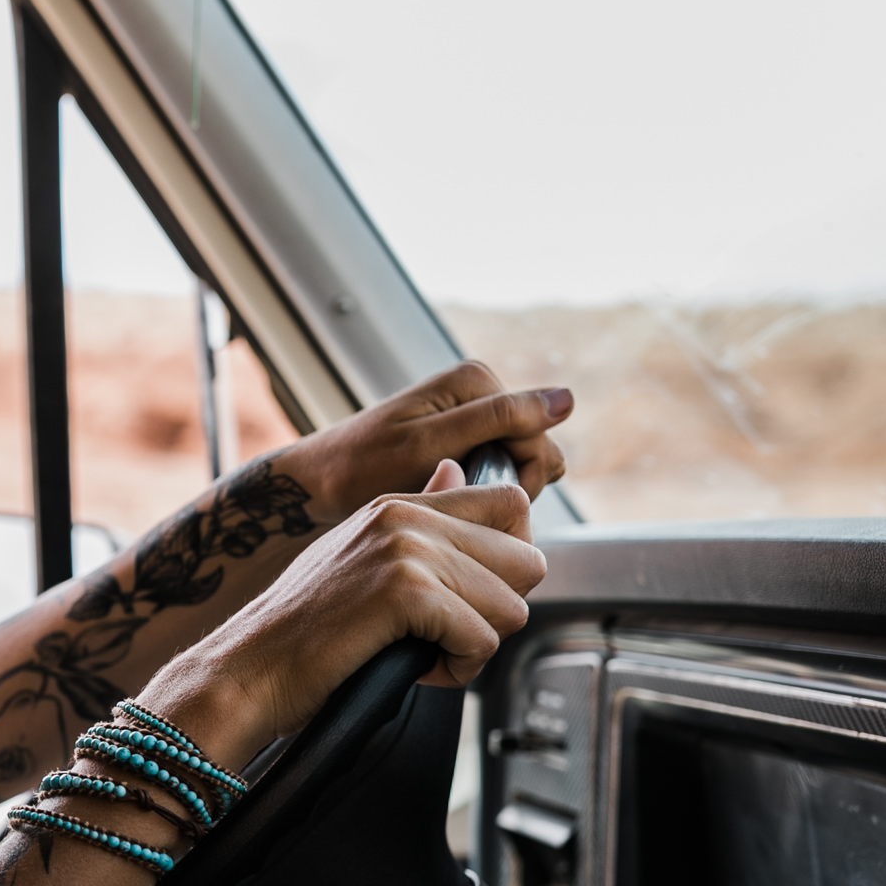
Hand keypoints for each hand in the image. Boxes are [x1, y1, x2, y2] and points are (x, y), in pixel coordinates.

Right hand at [148, 459, 545, 756]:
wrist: (248, 669)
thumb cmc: (300, 631)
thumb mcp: (359, 555)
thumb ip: (417, 519)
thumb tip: (455, 473)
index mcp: (398, 505)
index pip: (510, 504)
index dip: (509, 563)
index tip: (472, 597)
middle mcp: (405, 517)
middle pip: (528, 559)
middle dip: (499, 610)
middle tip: (445, 634)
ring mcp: (406, 549)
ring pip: (513, 605)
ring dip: (476, 646)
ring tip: (424, 654)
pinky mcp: (405, 591)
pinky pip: (483, 637)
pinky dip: (459, 669)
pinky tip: (417, 669)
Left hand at [275, 361, 569, 524]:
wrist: (318, 483)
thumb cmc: (363, 467)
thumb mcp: (431, 445)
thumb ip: (499, 419)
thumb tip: (568, 399)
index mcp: (478, 380)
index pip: (539, 439)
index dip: (517, 481)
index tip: (469, 499)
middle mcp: (480, 390)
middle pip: (535, 453)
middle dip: (507, 487)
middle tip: (454, 505)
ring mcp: (472, 415)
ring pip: (520, 467)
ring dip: (494, 494)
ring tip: (447, 504)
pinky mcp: (464, 439)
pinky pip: (498, 470)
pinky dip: (480, 493)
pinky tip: (446, 503)